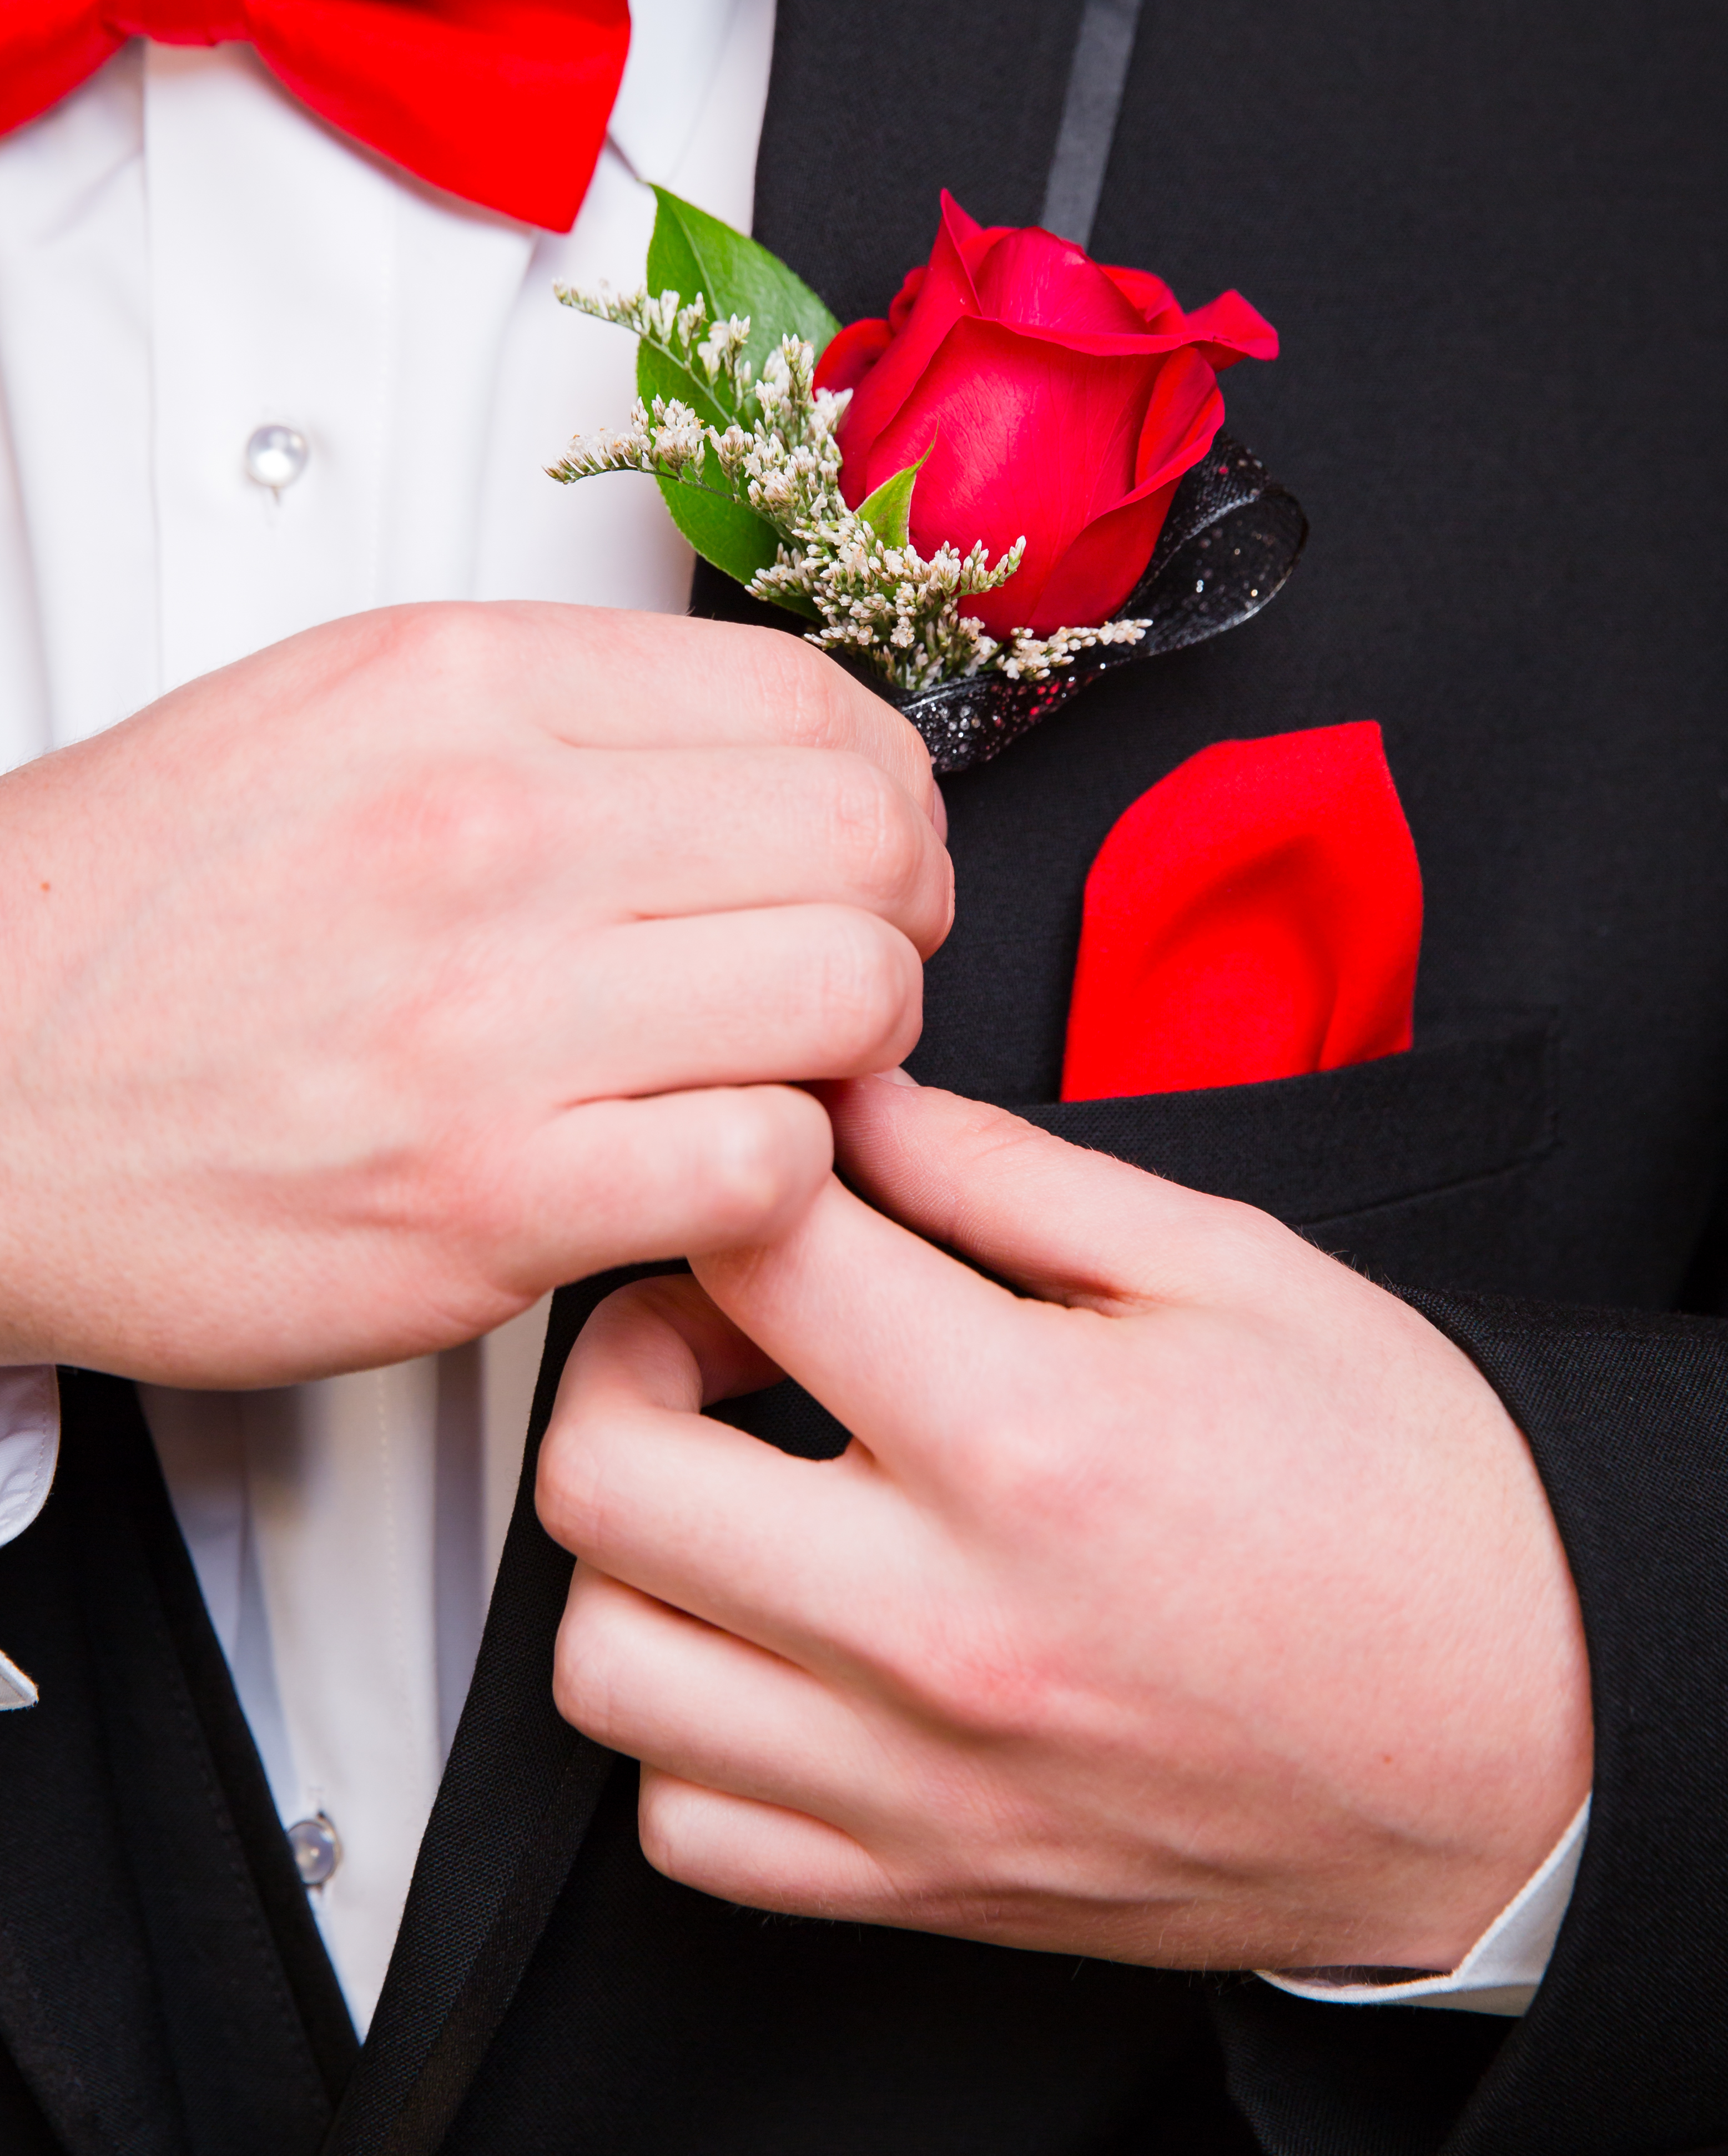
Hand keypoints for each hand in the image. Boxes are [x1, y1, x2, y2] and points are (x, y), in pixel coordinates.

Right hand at [0, 605, 948, 1383]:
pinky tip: (700, 1163)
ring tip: (774, 1066)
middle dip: (899, 914)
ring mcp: (492, 1023)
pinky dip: (774, 1176)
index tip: (861, 844)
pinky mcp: (489, 1202)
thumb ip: (559, 711)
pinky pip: (766, 1166)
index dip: (886, 790)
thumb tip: (760, 753)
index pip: (813, 704)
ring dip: (852, 1051)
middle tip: (846, 962)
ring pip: (850, 1000)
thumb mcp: (333, 711)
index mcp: (463, 686)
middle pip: (866, 844)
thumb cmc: (141, 917)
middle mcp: (488, 831)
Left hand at [540, 1076, 1592, 1975]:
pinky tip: (762, 1634)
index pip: (752, 1253)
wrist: (1521, 1739)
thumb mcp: (1231, 1268)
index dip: (736, 1165)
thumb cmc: (1403, 1504)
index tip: (773, 1165)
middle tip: (715, 1311)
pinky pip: (686, 1822)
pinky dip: (683, 1719)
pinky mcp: (925, 1882)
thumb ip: (1008, 1174)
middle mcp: (945, 1626)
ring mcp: (920, 1777)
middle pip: (605, 1467)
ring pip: (604, 1659)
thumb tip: (856, 1105)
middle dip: (626, 1342)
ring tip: (723, 1474)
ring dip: (631, 1538)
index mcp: (1030, 1440)